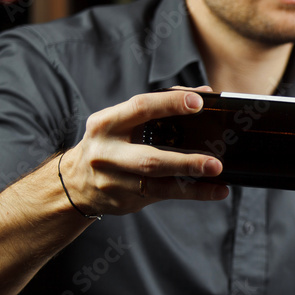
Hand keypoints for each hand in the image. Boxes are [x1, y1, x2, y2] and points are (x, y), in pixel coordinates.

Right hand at [59, 86, 228, 216]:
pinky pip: (163, 196)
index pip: (141, 107)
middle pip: (150, 159)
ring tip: (220, 182)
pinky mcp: (124, 200)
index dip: (170, 103)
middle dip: (185, 162)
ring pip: (159, 185)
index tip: (199, 102)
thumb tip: (204, 94)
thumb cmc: (110, 142)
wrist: (75, 182)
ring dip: (194, 185)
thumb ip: (160, 106)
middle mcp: (107, 154)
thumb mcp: (123, 120)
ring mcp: (114, 181)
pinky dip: (191, 193)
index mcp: (106, 123)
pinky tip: (213, 191)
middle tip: (215, 163)